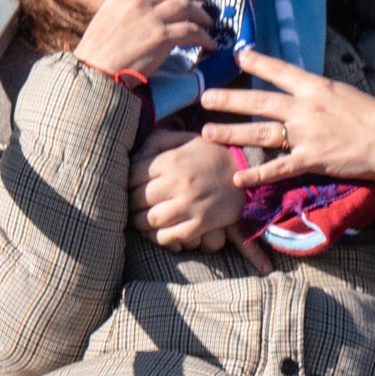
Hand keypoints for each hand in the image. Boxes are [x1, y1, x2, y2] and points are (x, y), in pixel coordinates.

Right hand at [74, 0, 218, 80]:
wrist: (94, 75)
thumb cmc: (95, 61)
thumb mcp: (104, 27)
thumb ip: (124, 20)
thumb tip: (139, 26)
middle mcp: (137, 3)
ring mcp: (150, 18)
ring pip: (186, 8)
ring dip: (202, 16)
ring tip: (211, 24)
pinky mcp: (160, 37)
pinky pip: (190, 32)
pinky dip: (204, 37)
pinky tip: (210, 45)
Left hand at [128, 129, 247, 249]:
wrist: (248, 173)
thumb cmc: (212, 155)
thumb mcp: (186, 138)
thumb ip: (158, 141)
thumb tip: (133, 153)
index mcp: (172, 161)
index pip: (132, 175)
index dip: (126, 181)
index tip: (129, 185)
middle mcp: (178, 184)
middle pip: (137, 199)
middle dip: (130, 203)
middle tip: (132, 204)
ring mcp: (189, 206)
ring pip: (149, 221)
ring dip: (140, 222)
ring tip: (141, 218)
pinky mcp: (200, 225)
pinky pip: (168, 237)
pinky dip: (157, 237)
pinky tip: (157, 231)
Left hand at [197, 50, 374, 191]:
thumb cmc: (371, 117)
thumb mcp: (342, 94)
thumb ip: (316, 93)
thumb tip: (299, 89)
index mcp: (315, 87)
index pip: (280, 71)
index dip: (257, 62)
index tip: (238, 55)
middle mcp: (306, 108)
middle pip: (259, 102)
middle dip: (229, 100)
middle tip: (204, 97)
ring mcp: (306, 135)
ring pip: (261, 132)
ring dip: (231, 132)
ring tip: (207, 132)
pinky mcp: (311, 160)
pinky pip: (278, 168)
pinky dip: (257, 175)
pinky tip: (238, 179)